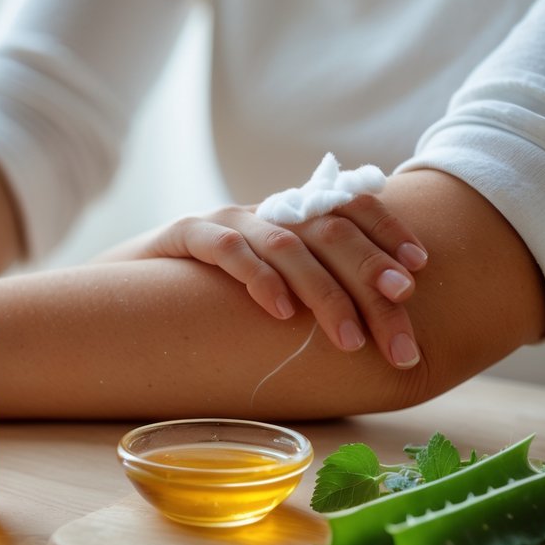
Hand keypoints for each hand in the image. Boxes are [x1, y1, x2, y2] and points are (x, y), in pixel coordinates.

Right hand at [96, 195, 428, 368]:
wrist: (123, 290)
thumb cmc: (207, 298)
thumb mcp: (270, 288)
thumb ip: (313, 289)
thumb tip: (384, 320)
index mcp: (291, 217)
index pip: (350, 205)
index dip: (388, 231)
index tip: (421, 270)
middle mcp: (264, 211)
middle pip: (331, 230)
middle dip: (372, 279)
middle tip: (398, 330)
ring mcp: (225, 220)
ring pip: (288, 244)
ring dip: (325, 293)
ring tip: (349, 339)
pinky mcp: (183, 235)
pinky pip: (227, 249)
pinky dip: (259, 277)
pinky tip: (280, 311)